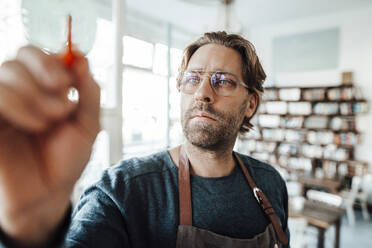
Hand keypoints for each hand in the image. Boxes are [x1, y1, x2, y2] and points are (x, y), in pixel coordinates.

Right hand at [0, 45, 99, 244]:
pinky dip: (17, 105)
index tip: (68, 81)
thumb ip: (89, 92)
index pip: (36, 54)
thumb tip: (82, 59)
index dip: (52, 60)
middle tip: (63, 106)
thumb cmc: (66, 159)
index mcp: (43, 88)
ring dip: (34, 96)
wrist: (49, 194)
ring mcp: (2, 105)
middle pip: (20, 56)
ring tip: (50, 122)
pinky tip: (35, 126)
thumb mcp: (88, 124)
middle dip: (46, 76)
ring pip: (6, 73)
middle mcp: (19, 91)